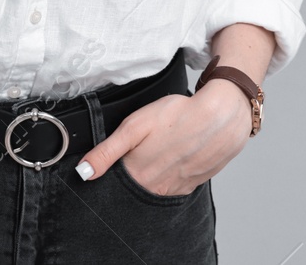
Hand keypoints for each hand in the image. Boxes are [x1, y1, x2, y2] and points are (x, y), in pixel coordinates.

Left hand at [74, 80, 252, 195]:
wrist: (222, 116)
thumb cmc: (178, 116)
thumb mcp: (135, 126)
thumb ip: (107, 152)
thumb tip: (83, 172)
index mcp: (138, 176)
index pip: (114, 185)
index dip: (109, 172)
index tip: (110, 162)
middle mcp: (156, 189)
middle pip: (134, 189)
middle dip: (130, 175)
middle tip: (139, 150)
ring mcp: (176, 189)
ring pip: (154, 189)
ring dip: (151, 176)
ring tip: (157, 152)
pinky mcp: (192, 185)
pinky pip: (173, 186)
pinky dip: (169, 174)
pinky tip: (172, 157)